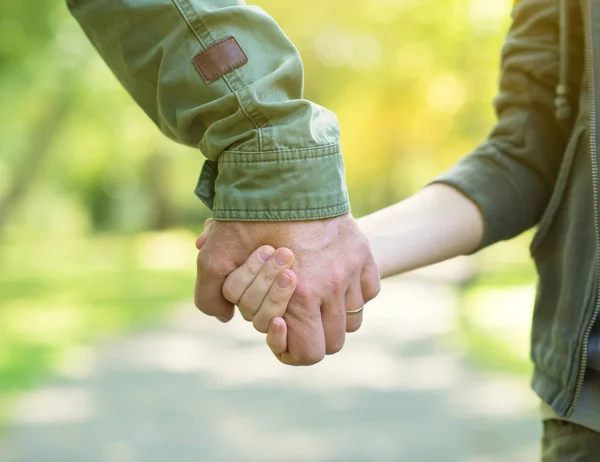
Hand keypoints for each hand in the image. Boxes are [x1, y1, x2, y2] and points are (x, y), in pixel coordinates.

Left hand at [194, 214, 379, 365]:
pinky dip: (353, 292)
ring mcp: (352, 269)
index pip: (310, 354)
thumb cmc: (248, 214)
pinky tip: (332, 278)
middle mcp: (332, 287)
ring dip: (333, 317)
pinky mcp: (363, 251)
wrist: (283, 171)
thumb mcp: (214, 255)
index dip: (292, 351)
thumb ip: (211, 297)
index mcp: (300, 296)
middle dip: (311, 336)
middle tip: (294, 315)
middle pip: (334, 341)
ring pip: (353, 318)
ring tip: (313, 297)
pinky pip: (369, 289)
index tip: (278, 328)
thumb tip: (226, 318)